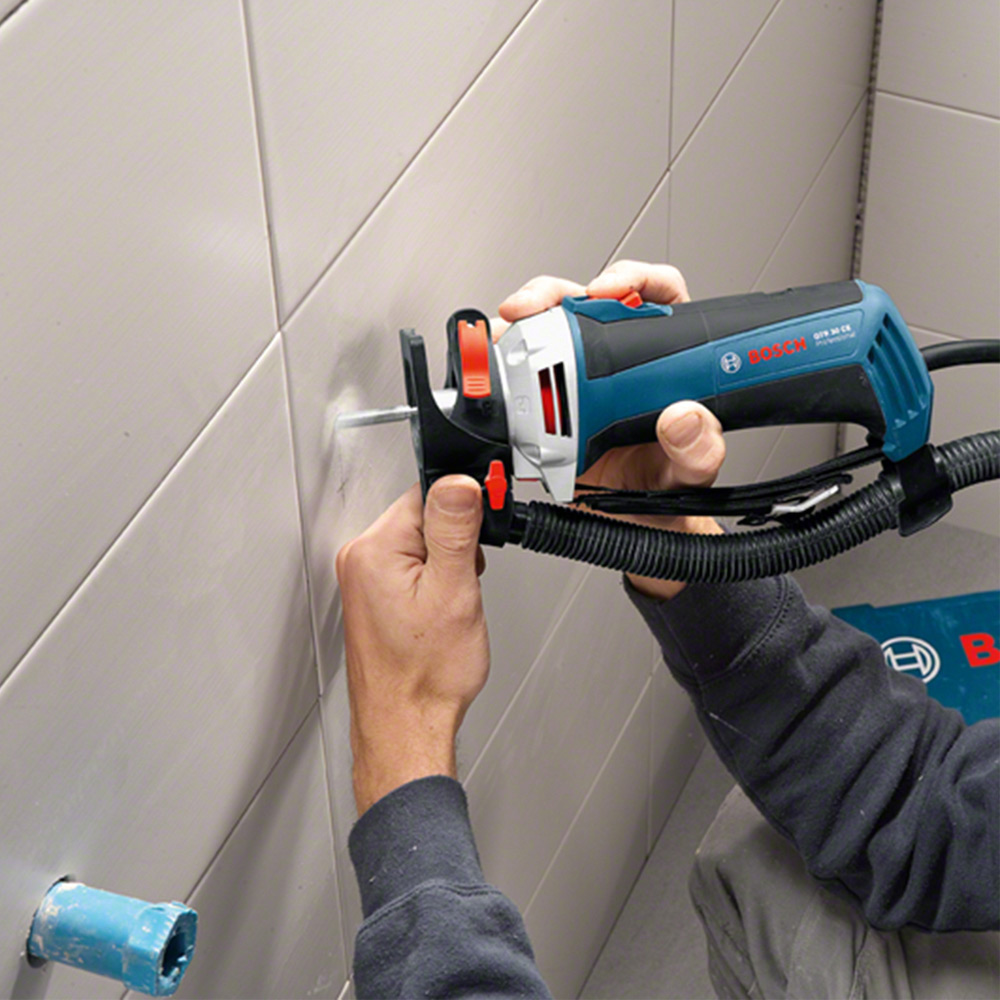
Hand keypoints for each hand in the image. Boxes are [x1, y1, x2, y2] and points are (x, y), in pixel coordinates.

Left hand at [336, 476, 488, 815]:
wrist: (407, 728)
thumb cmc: (424, 677)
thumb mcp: (454, 591)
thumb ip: (455, 529)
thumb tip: (458, 482)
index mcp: (373, 550)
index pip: (426, 495)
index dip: (463, 518)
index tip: (476, 546)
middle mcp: (360, 561)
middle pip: (423, 518)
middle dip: (456, 547)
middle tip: (462, 586)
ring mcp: (364, 581)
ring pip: (422, 545)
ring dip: (447, 567)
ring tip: (449, 607)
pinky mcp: (375, 599)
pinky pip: (413, 569)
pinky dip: (435, 584)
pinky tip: (438, 616)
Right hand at [497, 260, 725, 600]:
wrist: (634, 532)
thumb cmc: (667, 494)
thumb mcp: (690, 476)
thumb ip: (699, 450)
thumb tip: (685, 417)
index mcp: (664, 361)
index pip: (654, 294)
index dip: (632, 278)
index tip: (611, 291)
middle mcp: (619, 362)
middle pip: (585, 301)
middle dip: (552, 293)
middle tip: (536, 307)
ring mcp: (578, 382)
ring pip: (545, 330)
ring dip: (519, 324)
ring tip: (506, 333)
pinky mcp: (545, 406)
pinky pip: (518, 374)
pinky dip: (500, 364)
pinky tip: (493, 368)